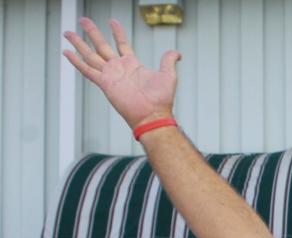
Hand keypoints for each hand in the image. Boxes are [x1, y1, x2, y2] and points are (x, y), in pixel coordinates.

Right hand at [63, 18, 179, 128]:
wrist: (153, 115)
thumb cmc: (161, 99)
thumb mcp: (168, 75)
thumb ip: (168, 60)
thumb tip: (177, 53)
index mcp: (132, 64)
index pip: (122, 44)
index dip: (117, 32)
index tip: (112, 21)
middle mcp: (119, 68)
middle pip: (101, 46)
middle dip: (92, 32)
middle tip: (83, 20)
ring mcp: (110, 75)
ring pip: (90, 55)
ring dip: (78, 44)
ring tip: (68, 32)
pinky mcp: (104, 83)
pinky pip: (87, 70)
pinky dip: (76, 62)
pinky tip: (66, 52)